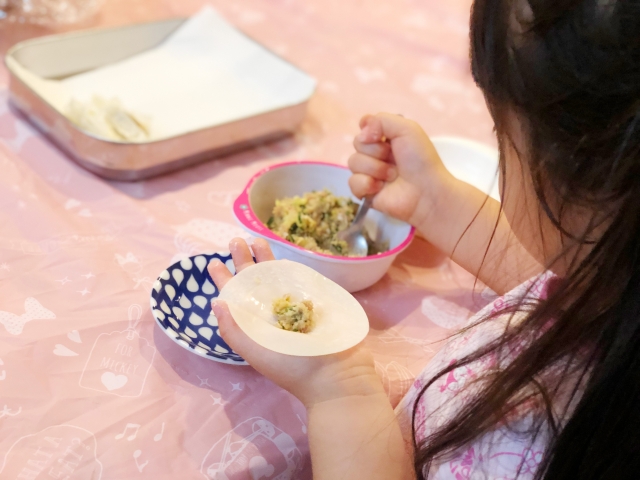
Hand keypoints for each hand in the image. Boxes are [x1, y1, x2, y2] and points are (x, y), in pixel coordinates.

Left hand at [208, 238, 383, 407]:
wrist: (337, 375)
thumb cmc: (293, 366)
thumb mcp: (256, 351)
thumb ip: (233, 329)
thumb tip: (217, 301)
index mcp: (255, 326)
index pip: (236, 300)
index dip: (224, 281)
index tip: (214, 262)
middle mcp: (272, 315)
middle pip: (254, 283)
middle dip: (244, 261)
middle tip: (235, 240)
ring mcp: (295, 308)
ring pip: (276, 278)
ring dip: (266, 258)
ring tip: (256, 238)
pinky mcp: (316, 304)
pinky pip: (300, 282)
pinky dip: (290, 268)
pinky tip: (283, 255)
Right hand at [348, 113, 454, 227]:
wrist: (425, 191)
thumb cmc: (420, 159)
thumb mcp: (406, 128)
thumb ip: (380, 120)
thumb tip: (361, 134)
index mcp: (386, 138)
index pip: (364, 128)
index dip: (369, 131)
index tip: (380, 136)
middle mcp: (376, 154)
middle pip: (357, 144)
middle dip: (376, 151)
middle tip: (393, 160)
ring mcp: (369, 173)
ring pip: (353, 163)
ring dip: (375, 168)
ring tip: (392, 176)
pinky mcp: (365, 192)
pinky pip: (352, 182)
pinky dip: (366, 184)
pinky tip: (380, 188)